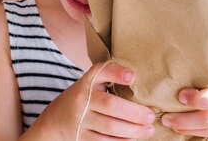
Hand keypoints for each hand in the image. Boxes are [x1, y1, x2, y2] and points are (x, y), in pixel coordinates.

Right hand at [28, 62, 155, 140]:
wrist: (54, 122)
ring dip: (133, 131)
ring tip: (149, 130)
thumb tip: (137, 80)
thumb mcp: (90, 83)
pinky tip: (134, 140)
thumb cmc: (82, 98)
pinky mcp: (81, 139)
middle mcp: (82, 100)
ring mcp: (81, 121)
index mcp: (87, 82)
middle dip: (135, 113)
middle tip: (152, 116)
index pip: (101, 72)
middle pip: (111, 106)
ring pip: (110, 128)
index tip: (132, 77)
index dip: (116, 73)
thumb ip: (109, 78)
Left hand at [161, 48, 207, 140]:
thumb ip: (197, 63)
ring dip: (187, 121)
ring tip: (167, 119)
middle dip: (198, 101)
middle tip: (179, 97)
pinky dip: (193, 131)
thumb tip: (166, 53)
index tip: (202, 62)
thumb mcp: (207, 70)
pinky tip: (179, 128)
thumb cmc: (207, 81)